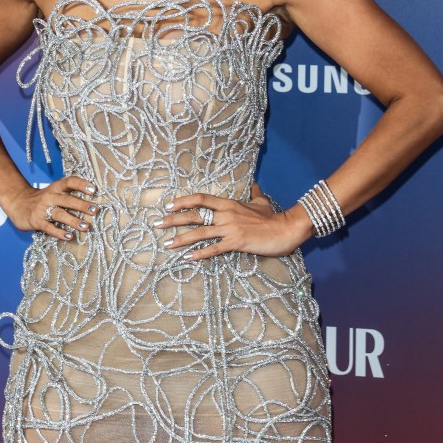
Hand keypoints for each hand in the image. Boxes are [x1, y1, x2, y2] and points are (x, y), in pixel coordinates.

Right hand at [3, 175, 98, 240]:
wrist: (17, 203)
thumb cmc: (43, 199)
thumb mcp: (54, 192)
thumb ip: (69, 194)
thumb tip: (92, 202)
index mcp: (56, 187)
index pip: (69, 182)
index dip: (81, 185)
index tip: (93, 190)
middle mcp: (50, 196)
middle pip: (67, 200)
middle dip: (82, 205)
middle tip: (95, 210)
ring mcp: (43, 209)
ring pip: (60, 214)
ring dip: (73, 220)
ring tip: (86, 226)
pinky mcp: (36, 221)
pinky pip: (49, 227)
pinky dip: (59, 232)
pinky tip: (69, 236)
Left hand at [156, 187, 311, 259]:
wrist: (286, 229)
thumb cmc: (273, 217)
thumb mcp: (261, 202)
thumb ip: (254, 193)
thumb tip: (254, 184)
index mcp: (229, 203)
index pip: (201, 199)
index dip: (183, 201)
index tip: (168, 206)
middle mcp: (226, 214)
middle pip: (194, 215)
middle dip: (173, 220)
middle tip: (157, 224)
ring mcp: (230, 229)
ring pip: (200, 233)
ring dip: (181, 239)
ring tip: (166, 244)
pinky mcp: (236, 243)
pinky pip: (214, 249)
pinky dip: (200, 253)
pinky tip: (187, 257)